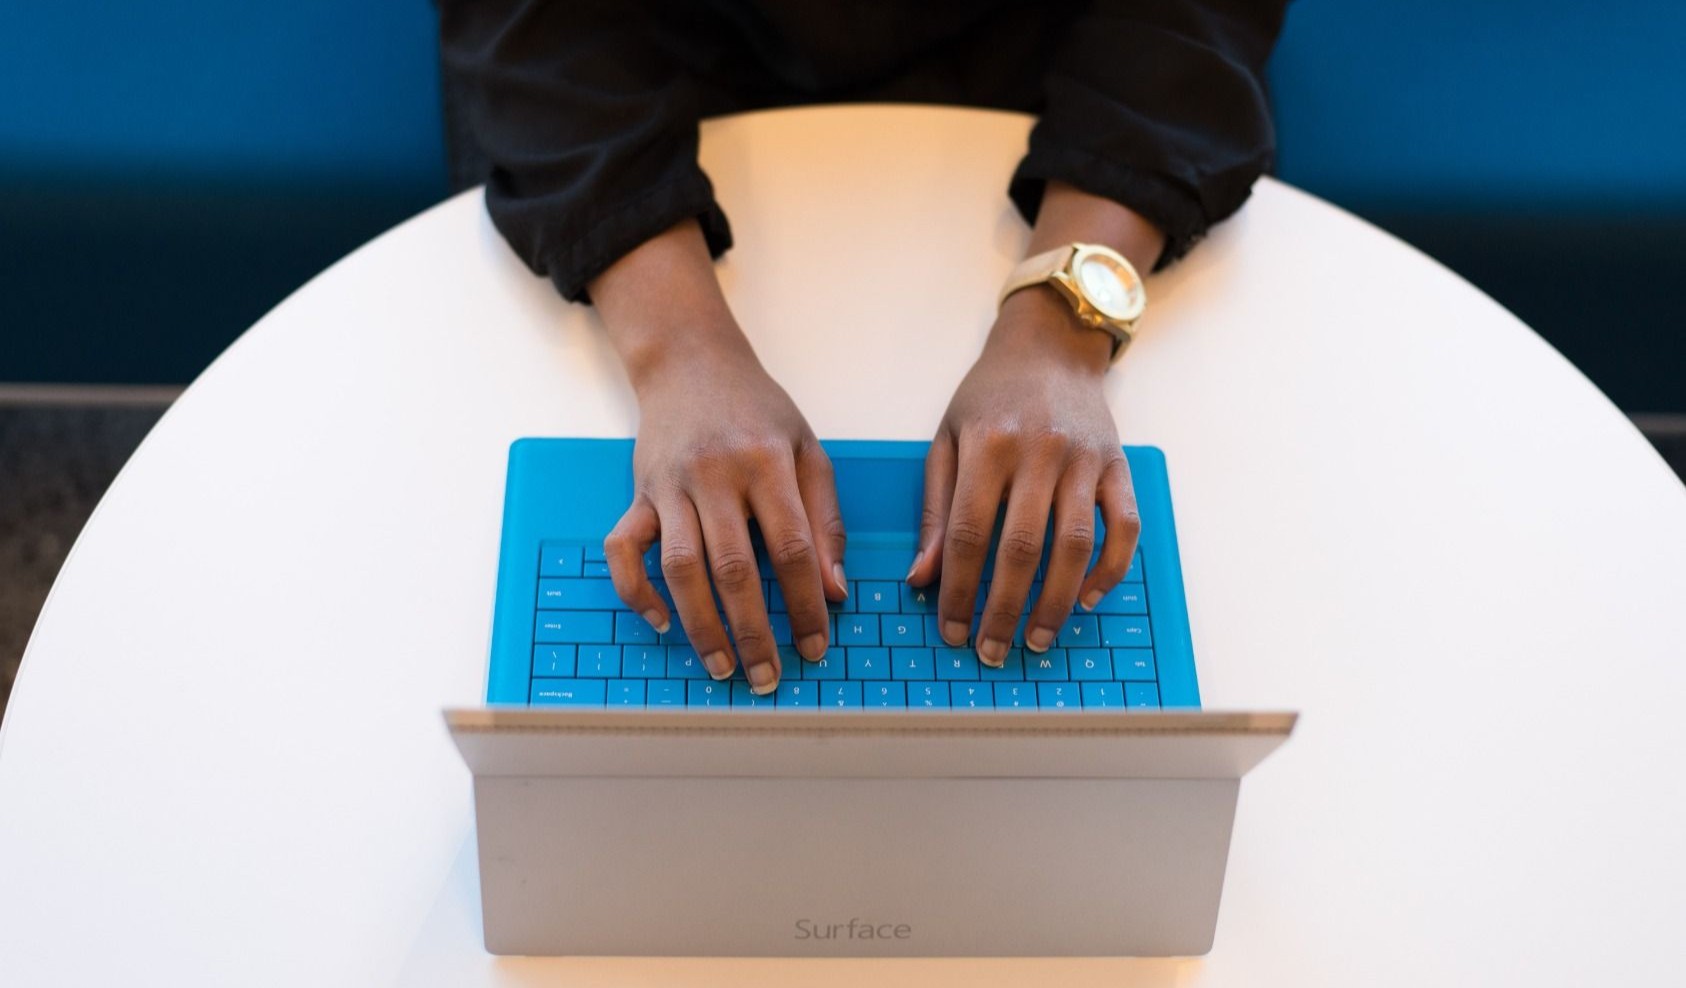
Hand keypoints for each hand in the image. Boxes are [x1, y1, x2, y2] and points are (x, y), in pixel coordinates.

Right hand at [602, 331, 846, 693]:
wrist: (690, 361)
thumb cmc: (756, 410)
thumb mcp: (808, 450)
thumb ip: (825, 519)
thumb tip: (833, 591)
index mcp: (767, 462)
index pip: (792, 547)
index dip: (805, 603)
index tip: (815, 645)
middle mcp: (715, 475)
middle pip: (734, 567)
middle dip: (753, 630)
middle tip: (767, 676)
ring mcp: (670, 485)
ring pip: (680, 567)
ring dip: (700, 624)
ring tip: (721, 667)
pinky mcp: (637, 492)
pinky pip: (623, 549)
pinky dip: (636, 591)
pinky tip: (661, 623)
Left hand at [907, 287, 1140, 666]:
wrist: (1050, 346)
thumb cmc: (990, 396)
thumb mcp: (947, 439)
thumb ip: (934, 509)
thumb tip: (921, 579)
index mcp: (987, 445)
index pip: (968, 533)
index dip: (958, 590)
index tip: (951, 631)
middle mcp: (1039, 452)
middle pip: (1021, 548)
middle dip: (1003, 608)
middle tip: (992, 650)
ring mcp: (1084, 459)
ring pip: (1075, 545)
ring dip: (1057, 601)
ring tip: (1037, 638)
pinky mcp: (1118, 465)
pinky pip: (1123, 527)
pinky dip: (1111, 569)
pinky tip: (1088, 598)